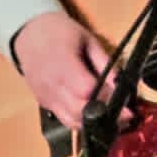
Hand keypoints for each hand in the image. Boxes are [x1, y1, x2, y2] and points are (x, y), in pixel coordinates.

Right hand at [13, 10, 121, 130]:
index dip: (108, 102)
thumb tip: (122, 86)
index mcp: (63, 65)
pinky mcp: (43, 103)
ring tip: (110, 118)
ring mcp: (45, 97)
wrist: (29, 33)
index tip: (127, 108)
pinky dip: (79, 119)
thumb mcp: (88, 40)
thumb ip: (105, 64)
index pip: (87, 92)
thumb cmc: (60, 32)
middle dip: (104, 118)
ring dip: (92, 123)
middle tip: (124, 118)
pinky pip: (64, 118)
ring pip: (71, 122)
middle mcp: (51, 85)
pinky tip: (92, 113)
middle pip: (79, 113)